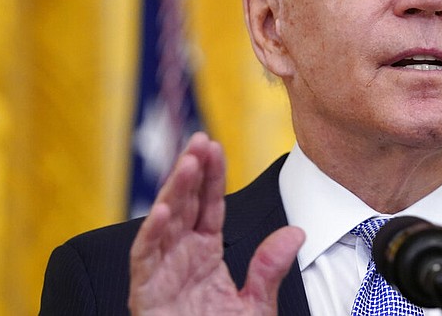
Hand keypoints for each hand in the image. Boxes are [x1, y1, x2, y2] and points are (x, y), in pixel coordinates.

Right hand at [128, 132, 304, 314]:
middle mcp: (180, 258)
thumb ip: (270, 268)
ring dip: (174, 192)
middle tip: (200, 142)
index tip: (215, 146)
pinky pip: (145, 259)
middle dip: (191, 172)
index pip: (208, 206)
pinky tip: (165, 210)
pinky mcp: (146, 294)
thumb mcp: (255, 304)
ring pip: (163, 223)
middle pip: (184, 205)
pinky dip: (152, 234)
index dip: (211, 176)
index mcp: (204, 255)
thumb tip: (296, 232)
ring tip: (188, 164)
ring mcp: (161, 274)